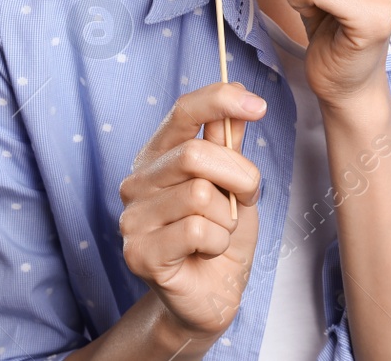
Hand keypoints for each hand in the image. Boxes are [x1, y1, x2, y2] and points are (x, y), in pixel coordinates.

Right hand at [118, 81, 264, 339]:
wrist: (211, 296)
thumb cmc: (220, 237)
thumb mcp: (234, 184)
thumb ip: (229, 143)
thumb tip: (239, 94)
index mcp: (157, 156)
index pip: (182, 112)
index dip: (220, 100)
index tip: (257, 106)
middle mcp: (136, 182)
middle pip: (195, 154)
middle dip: (239, 176)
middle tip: (245, 199)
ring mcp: (132, 218)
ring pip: (200, 195)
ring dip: (227, 219)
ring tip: (217, 234)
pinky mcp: (139, 253)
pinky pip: (196, 231)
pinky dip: (217, 243)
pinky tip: (206, 253)